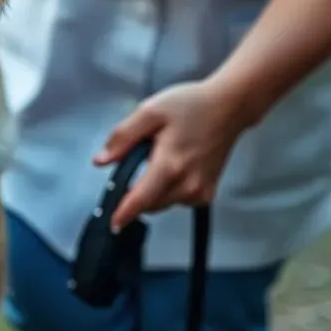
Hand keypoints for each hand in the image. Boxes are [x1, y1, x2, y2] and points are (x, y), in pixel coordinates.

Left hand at [93, 78, 251, 231]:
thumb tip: (100, 162)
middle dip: (136, 193)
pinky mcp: (208, 193)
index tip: (112, 224)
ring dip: (153, 191)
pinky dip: (169, 190)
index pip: (141, 199)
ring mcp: (201, 192)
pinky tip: (174, 167)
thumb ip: (123, 137)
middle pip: (150, 204)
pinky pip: (179, 200)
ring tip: (159, 158)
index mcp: (170, 165)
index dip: (124, 213)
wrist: (229, 107)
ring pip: (164, 203)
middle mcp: (187, 185)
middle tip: (136, 162)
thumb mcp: (149, 112)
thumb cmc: (189, 105)